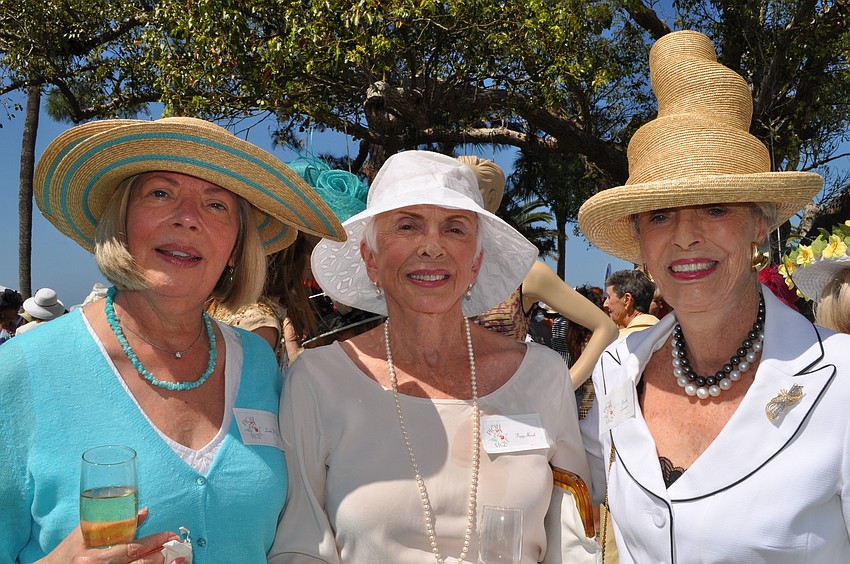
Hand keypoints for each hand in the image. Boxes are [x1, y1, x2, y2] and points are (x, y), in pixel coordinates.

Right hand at [37, 507, 182, 563]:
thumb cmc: (67, 551)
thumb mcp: (86, 533)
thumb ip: (114, 522)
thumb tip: (145, 511)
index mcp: (92, 558)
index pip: (130, 549)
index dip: (153, 541)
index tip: (169, 535)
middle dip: (160, 556)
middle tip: (175, 547)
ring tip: (173, 560)